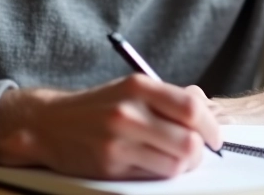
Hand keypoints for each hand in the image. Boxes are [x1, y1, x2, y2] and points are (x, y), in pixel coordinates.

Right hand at [0, 74, 222, 179]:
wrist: (50, 124)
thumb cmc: (98, 107)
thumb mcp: (131, 89)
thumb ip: (167, 98)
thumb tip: (205, 110)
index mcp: (139, 87)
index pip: (191, 108)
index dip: (211, 126)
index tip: (214, 136)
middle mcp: (128, 112)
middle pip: (188, 141)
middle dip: (199, 152)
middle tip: (195, 153)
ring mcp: (118, 141)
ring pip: (174, 164)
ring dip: (181, 166)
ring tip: (173, 160)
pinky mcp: (110, 166)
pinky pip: (152, 177)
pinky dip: (160, 174)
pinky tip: (152, 164)